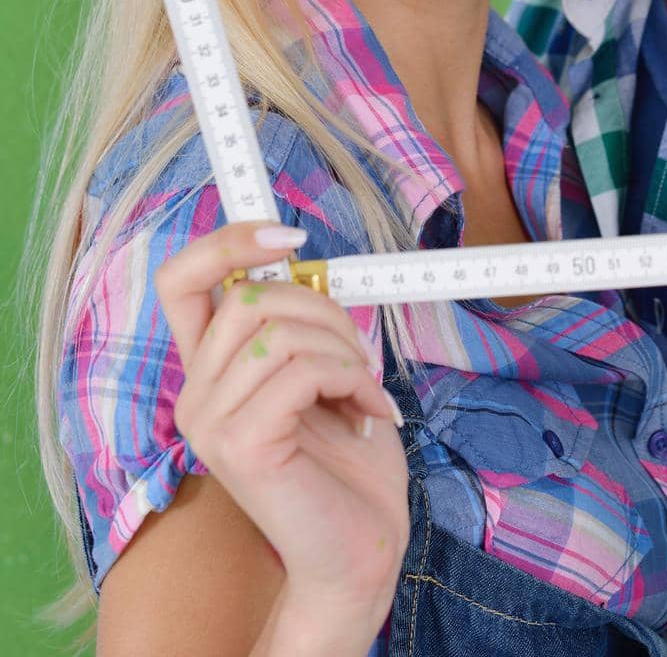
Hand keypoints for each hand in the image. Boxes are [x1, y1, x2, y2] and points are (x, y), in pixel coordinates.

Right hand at [156, 221, 409, 627]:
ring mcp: (210, 424)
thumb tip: (299, 262)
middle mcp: (195, 395)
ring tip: (365, 391)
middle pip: (247, 297)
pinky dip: (351, 380)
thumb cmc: (349, 460)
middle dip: (323, 310)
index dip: (228, 242)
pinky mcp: (240, 446)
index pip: (181, 281)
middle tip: (358, 356)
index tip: (289, 238)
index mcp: (211, 370)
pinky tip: (369, 413)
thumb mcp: (321, 370)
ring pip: (280, 330)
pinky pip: (300, 371)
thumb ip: (296, 323)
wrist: (361, 547)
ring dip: (344, 350)